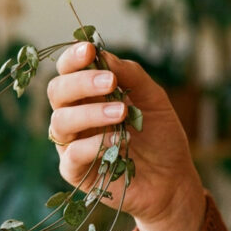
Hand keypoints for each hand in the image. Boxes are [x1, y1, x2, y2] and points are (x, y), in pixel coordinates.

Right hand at [46, 42, 205, 230]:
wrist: (173, 180)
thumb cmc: (160, 136)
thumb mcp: (153, 99)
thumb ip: (131, 76)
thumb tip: (105, 56)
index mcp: (88, 95)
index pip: (68, 71)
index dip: (73, 59)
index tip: (90, 50)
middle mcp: (74, 116)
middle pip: (57, 92)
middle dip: (80, 83)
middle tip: (110, 82)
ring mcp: (72, 144)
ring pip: (60, 121)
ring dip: (89, 113)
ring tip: (122, 113)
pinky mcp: (75, 171)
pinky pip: (72, 154)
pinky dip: (93, 144)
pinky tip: (118, 141)